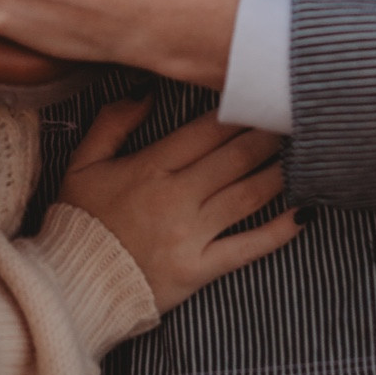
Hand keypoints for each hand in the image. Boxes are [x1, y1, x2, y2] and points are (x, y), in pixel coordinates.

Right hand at [60, 102, 300, 312]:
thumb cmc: (79, 220)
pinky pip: (246, 248)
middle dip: (265, 136)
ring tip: (301, 155)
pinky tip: (303, 214)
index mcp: (149, 168)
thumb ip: (113, 123)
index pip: (204, 132)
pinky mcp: (199, 269)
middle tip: (290, 119)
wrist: (72, 285)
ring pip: (246, 196)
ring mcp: (190, 234)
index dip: (235, 113)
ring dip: (277, 173)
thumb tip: (145, 90)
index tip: (257, 97)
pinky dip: (278, 231)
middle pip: (233, 159)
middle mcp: (175, 197)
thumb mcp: (83, 164)